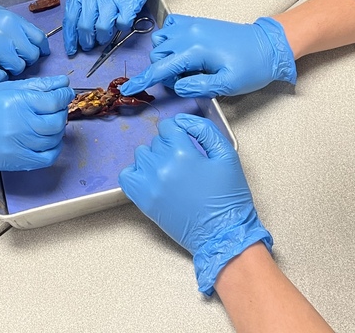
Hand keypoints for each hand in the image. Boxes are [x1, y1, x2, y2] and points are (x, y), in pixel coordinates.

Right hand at [0, 0, 49, 81]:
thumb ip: (14, 28)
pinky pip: (0, 77)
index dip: (41, 49)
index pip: (39, 38)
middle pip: (31, 56)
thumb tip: (28, 42)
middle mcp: (7, 32)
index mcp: (13, 20)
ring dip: (10, 69)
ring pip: (18, 68)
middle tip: (12, 59)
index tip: (40, 54)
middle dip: (24, 60)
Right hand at [0, 75, 74, 171]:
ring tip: (49, 123)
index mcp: (17, 102)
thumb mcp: (7, 88)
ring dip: (57, 130)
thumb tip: (62, 83)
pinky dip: (54, 149)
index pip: (54, 101)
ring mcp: (20, 145)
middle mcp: (20, 124)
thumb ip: (37, 86)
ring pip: (54, 139)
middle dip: (61, 112)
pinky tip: (48, 141)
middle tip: (56, 108)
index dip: (64, 96)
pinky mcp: (18, 160)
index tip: (64, 94)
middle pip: (57, 121)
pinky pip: (47, 158)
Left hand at [63, 0, 169, 54]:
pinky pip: (122, 23)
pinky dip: (120, 28)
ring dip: (103, 37)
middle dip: (86, 41)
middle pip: (85, 27)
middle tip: (90, 44)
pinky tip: (120, 23)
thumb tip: (77, 28)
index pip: (70, 18)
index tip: (72, 49)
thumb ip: (82, 0)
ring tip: (105, 36)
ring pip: (103, 28)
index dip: (70, 38)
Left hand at [119, 114, 271, 294]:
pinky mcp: (142, 201)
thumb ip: (205, 130)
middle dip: (169, 147)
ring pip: (141, 155)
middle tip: (185, 164)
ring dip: (154, 159)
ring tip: (170, 172)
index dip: (178, 132)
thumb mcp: (227, 156)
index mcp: (183, 153)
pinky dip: (136, 173)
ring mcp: (149, 184)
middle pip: (156, 141)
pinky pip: (126, 176)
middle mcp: (162, 166)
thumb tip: (182, 119)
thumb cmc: (228, 198)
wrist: (223, 234)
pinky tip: (152, 178)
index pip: (168, 126)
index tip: (185, 143)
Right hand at [121, 15, 295, 97]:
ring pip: (162, 41)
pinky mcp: (196, 22)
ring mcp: (192, 25)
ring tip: (188, 68)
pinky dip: (170, 40)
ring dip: (167, 56)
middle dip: (164, 71)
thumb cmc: (252, 66)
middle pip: (158, 55)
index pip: (160, 68)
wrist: (268, 45)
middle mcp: (189, 33)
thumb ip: (198, 86)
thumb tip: (177, 85)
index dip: (142, 81)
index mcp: (195, 50)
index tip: (126, 89)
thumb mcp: (228, 84)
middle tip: (187, 81)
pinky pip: (170, 28)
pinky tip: (184, 52)